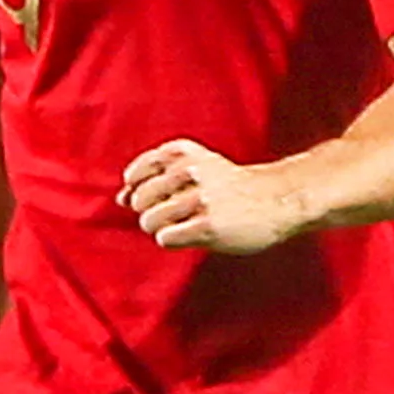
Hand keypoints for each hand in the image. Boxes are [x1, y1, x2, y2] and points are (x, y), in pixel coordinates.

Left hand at [122, 139, 305, 253]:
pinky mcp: (208, 226)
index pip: (138, 172)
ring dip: (159, 228)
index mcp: (185, 152)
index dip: (137, 189)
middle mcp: (191, 172)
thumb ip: (156, 178)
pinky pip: (166, 238)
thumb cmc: (229, 186)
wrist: (276, 199)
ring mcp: (200, 199)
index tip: (156, 195)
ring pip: (150, 220)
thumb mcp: (195, 167)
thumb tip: (118, 199)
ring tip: (181, 226)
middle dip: (146, 212)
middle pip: (140, 200)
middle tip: (169, 215)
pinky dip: (172, 240)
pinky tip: (190, 235)